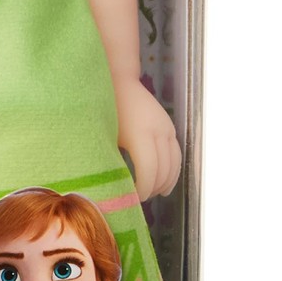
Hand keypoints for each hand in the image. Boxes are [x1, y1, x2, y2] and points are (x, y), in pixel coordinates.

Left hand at [115, 79, 180, 199]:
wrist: (118, 80)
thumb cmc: (104, 108)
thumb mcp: (104, 136)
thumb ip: (111, 159)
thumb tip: (113, 186)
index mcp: (140, 135)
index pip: (149, 172)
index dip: (143, 190)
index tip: (132, 199)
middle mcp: (158, 131)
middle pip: (164, 170)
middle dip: (153, 188)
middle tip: (140, 200)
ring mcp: (167, 128)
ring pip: (175, 164)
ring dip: (166, 182)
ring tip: (153, 194)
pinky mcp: (169, 126)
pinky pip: (177, 154)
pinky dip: (173, 170)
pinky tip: (164, 181)